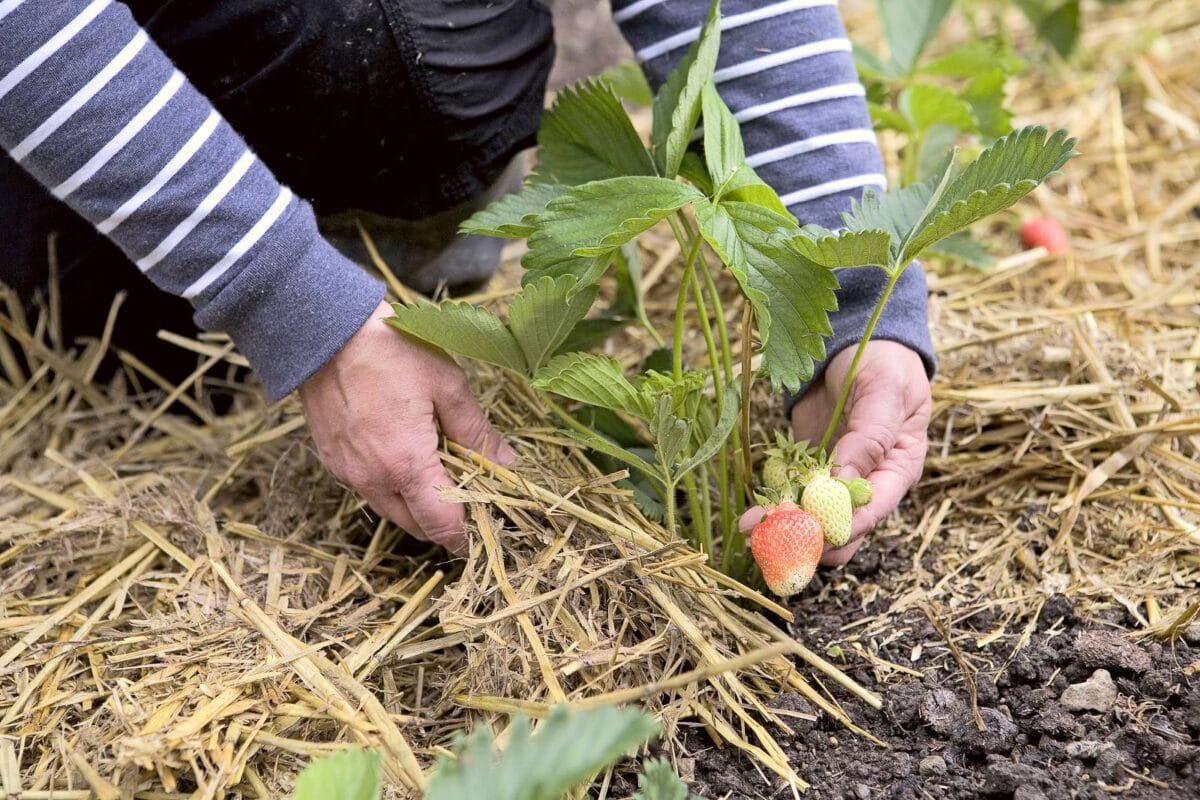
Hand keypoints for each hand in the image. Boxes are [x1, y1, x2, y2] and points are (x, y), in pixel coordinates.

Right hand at [299, 300, 513, 553]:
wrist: (324, 330)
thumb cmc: (390, 350)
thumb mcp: (447, 384)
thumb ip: (476, 432)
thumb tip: (506, 465)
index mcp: (406, 464)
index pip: (442, 525)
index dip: (466, 535)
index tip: (485, 531)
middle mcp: (373, 479)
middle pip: (416, 526)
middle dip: (445, 522)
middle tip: (470, 497)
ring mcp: (348, 473)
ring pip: (391, 511)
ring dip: (418, 505)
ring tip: (441, 473)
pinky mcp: (331, 461)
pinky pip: (369, 490)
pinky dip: (392, 487)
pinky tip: (406, 455)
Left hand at [740, 340, 930, 566]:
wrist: (851, 344)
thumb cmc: (882, 363)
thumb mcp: (884, 392)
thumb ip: (870, 436)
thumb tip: (844, 483)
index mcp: (898, 468)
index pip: (876, 508)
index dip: (848, 526)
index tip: (819, 537)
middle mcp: (868, 481)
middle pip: (842, 523)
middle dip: (811, 534)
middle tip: (778, 539)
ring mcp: (834, 476)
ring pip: (812, 515)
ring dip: (784, 524)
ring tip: (753, 529)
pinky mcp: (807, 466)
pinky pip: (790, 492)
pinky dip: (772, 504)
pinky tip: (751, 514)